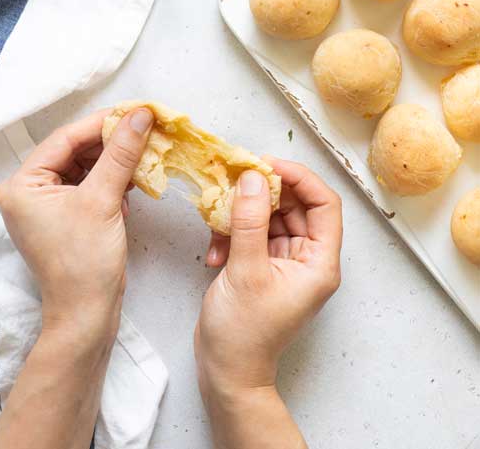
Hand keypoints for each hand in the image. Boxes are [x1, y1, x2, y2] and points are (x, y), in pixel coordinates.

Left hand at [0, 106, 153, 341]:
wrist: (87, 317)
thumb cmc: (85, 263)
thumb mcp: (103, 201)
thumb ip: (121, 154)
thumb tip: (140, 114)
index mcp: (22, 185)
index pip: (66, 139)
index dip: (102, 122)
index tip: (136, 110)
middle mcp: (29, 191)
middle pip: (76, 151)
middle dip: (112, 142)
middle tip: (146, 127)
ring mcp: (48, 205)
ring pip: (87, 167)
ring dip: (116, 161)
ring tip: (146, 152)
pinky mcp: (68, 217)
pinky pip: (91, 185)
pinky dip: (114, 181)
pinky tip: (134, 180)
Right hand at [195, 157, 342, 399]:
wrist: (226, 374)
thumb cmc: (243, 334)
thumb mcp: (246, 271)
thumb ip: (249, 221)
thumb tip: (253, 177)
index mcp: (319, 263)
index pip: (324, 204)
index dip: (299, 178)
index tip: (267, 164)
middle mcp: (307, 259)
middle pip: (295, 205)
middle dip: (263, 192)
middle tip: (234, 179)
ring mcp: (285, 262)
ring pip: (270, 216)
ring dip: (241, 214)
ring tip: (218, 221)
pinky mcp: (262, 265)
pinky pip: (253, 233)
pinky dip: (232, 234)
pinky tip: (214, 251)